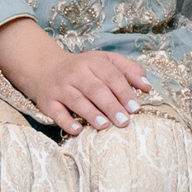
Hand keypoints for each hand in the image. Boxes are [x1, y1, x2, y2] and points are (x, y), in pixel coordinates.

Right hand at [0, 17, 147, 136]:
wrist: (44, 67)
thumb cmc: (83, 68)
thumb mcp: (105, 61)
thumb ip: (128, 69)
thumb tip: (147, 86)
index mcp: (93, 62)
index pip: (111, 76)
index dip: (124, 91)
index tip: (136, 107)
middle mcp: (76, 73)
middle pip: (95, 89)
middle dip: (111, 105)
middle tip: (125, 121)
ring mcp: (60, 87)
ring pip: (77, 100)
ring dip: (91, 114)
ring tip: (105, 126)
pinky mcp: (47, 101)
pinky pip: (56, 112)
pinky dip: (66, 122)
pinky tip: (77, 130)